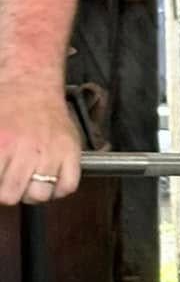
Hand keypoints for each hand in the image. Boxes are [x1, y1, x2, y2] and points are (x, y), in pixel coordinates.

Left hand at [0, 85, 81, 204]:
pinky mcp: (71, 151)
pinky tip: (50, 181)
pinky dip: (58, 189)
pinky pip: (68, 185)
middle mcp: (27, 149)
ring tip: (29, 183)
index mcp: (2, 143)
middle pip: (11, 195)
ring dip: (32, 193)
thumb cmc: (7, 107)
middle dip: (7, 193)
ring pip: (40, 195)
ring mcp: (52, 151)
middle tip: (9, 184)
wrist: (32, 85)